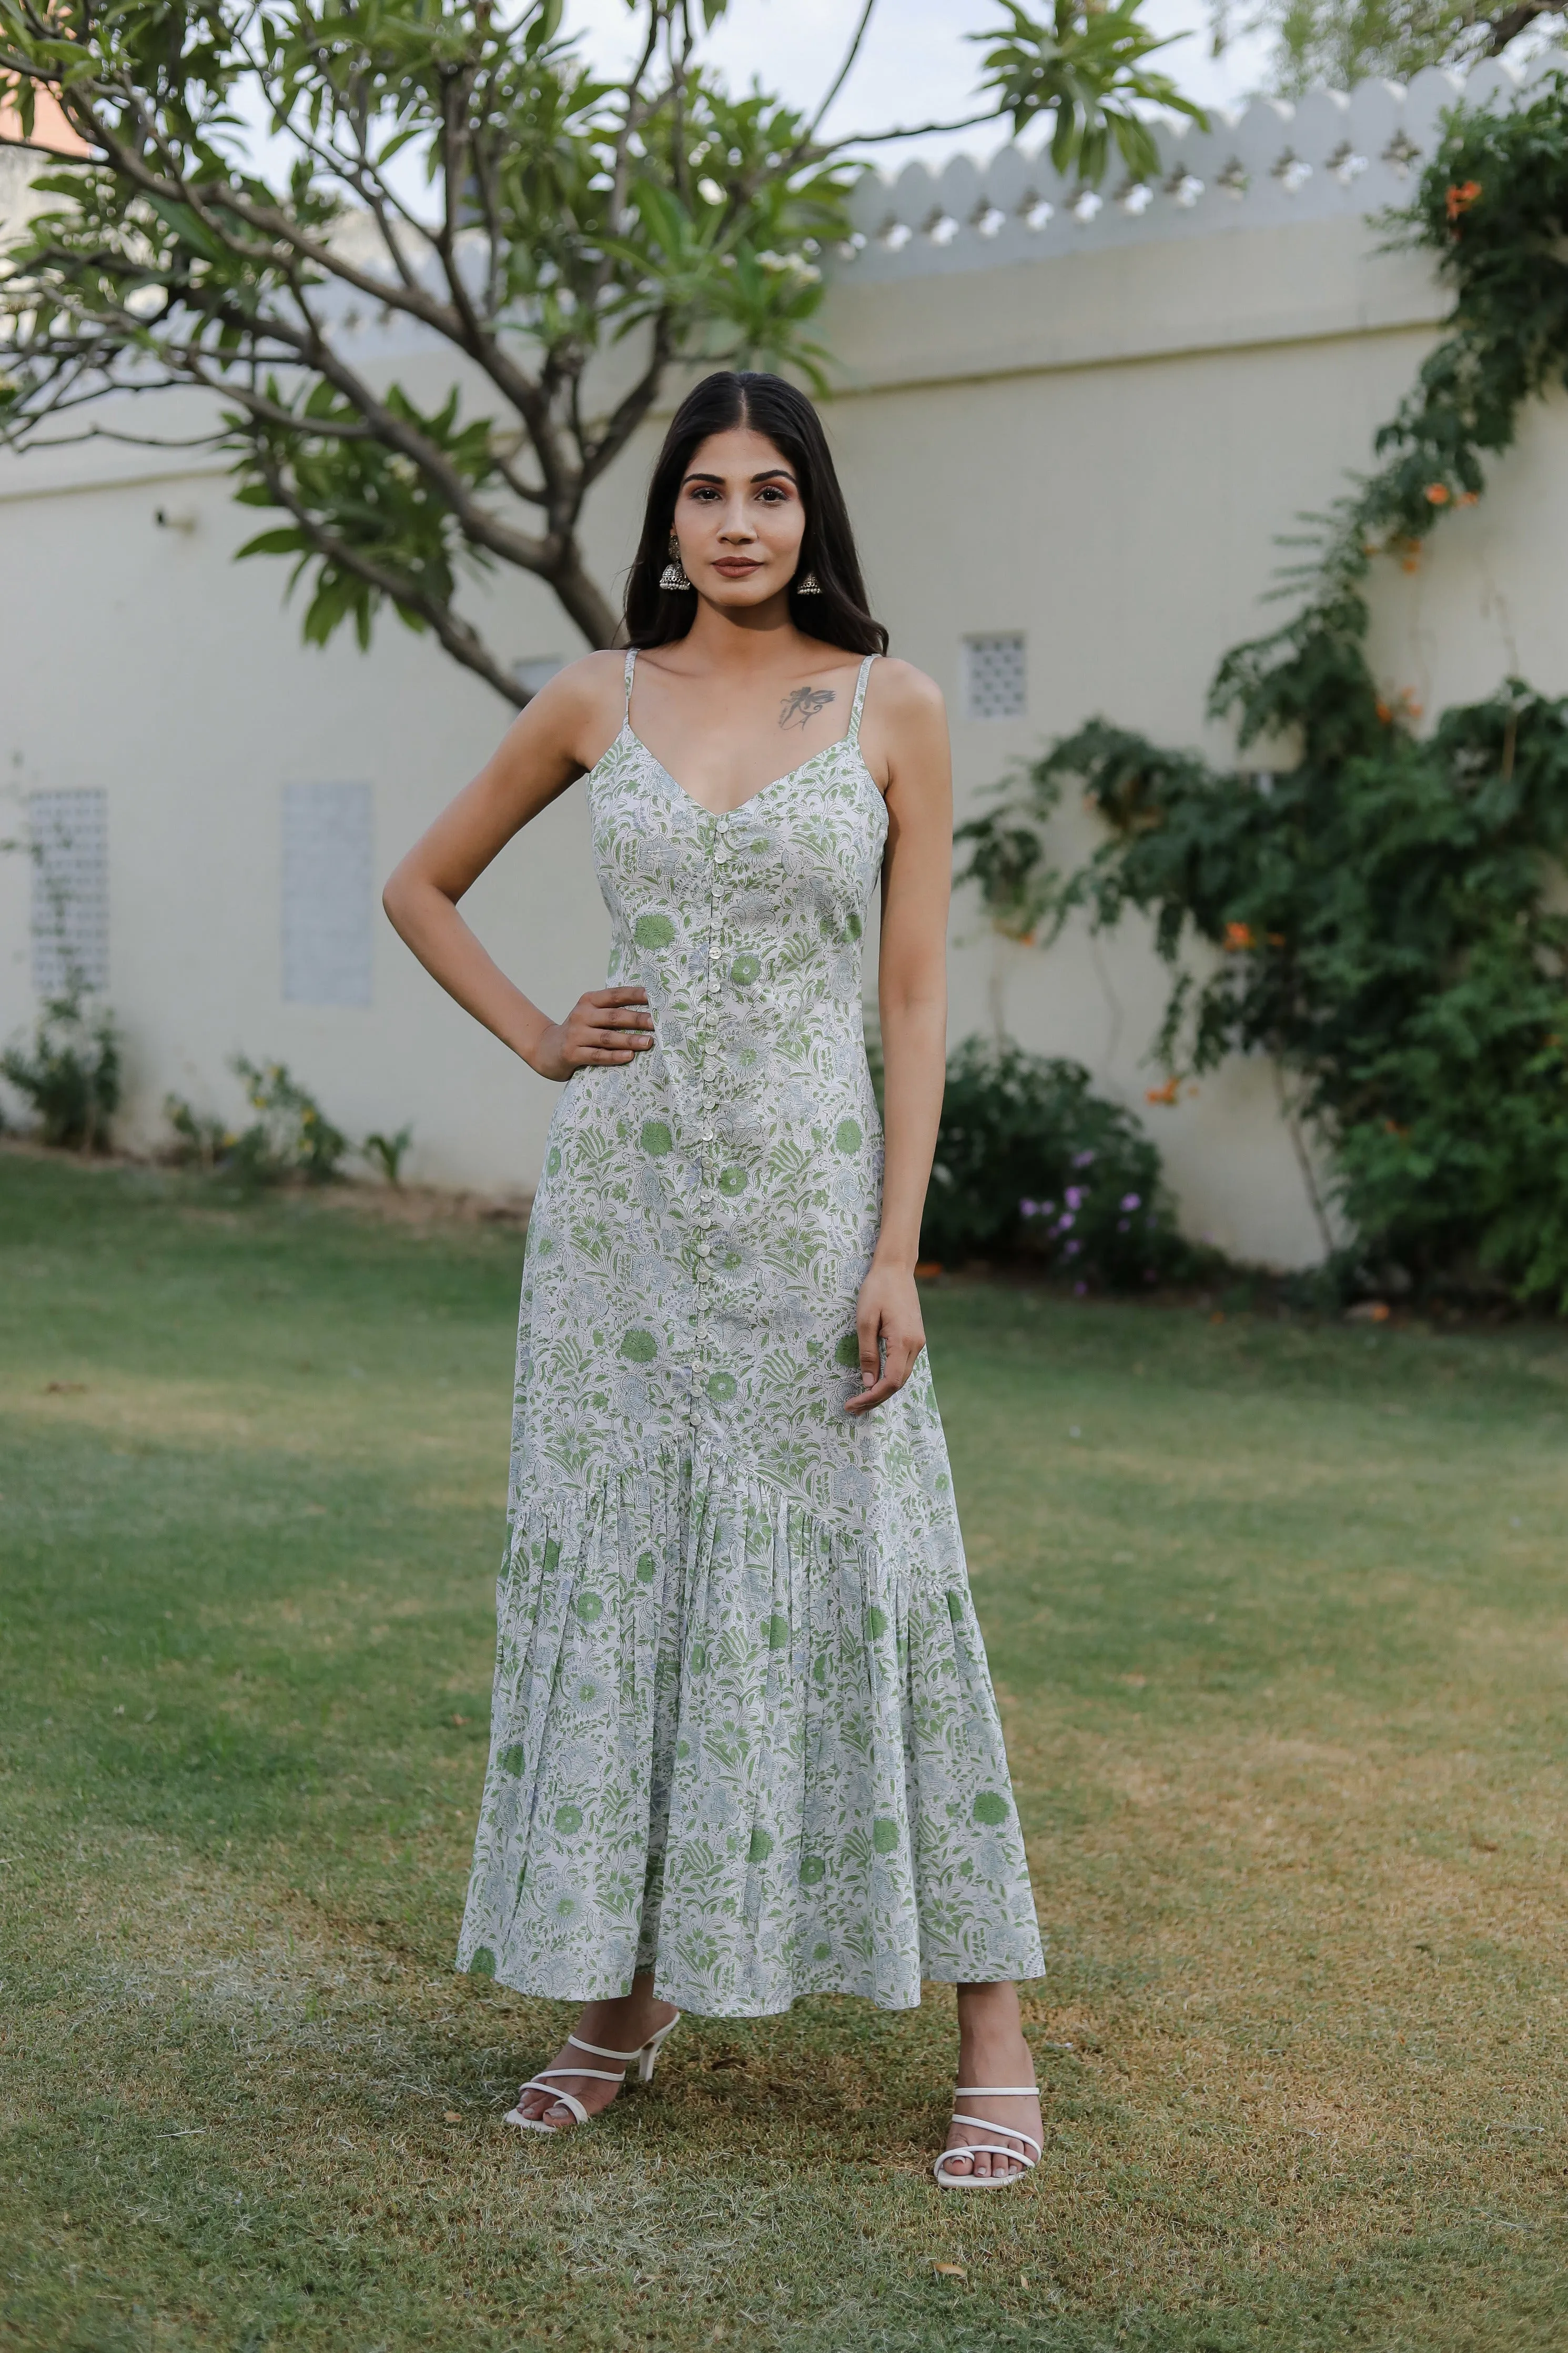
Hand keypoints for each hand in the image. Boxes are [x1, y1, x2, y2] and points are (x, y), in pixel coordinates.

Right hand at [526, 987, 653, 1079]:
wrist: (546, 1048)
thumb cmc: (579, 1031)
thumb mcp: (591, 1014)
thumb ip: (612, 1011)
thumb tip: (649, 1010)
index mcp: (589, 1001)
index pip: (615, 995)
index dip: (635, 995)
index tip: (655, 996)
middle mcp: (582, 1015)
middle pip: (614, 1016)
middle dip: (637, 1019)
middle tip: (657, 1022)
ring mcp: (576, 1035)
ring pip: (607, 1037)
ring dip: (629, 1039)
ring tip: (649, 1042)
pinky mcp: (572, 1053)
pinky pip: (597, 1055)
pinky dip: (614, 1056)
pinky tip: (629, 1056)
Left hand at [843, 1259, 925, 1415]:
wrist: (896, 1268)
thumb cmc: (877, 1290)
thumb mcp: (864, 1321)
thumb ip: (867, 1353)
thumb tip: (867, 1382)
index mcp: (903, 1342)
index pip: (890, 1382)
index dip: (872, 1397)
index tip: (853, 1404)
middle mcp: (915, 1345)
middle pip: (898, 1383)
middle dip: (875, 1398)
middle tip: (853, 1408)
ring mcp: (917, 1342)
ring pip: (901, 1376)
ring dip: (882, 1390)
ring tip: (861, 1400)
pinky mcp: (914, 1338)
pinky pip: (903, 1365)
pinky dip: (889, 1378)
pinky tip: (875, 1381)